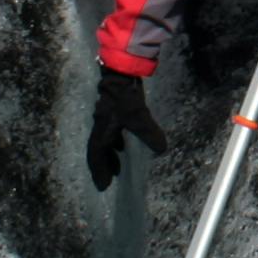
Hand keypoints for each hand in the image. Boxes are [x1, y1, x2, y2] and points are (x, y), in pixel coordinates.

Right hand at [87, 67, 165, 189]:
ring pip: (104, 141)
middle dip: (104, 165)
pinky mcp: (112, 111)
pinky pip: (111, 132)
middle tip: (112, 178)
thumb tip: (161, 150)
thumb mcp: (139, 117)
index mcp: (101, 131)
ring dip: (111, 154)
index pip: (96, 156)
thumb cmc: (126, 97)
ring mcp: (105, 118)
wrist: (120, 71)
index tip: (104, 186)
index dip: (99, 172)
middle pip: (98, 150)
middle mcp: (100, 126)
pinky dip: (116, 142)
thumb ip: (150, 134)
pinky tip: (125, 143)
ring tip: (119, 165)